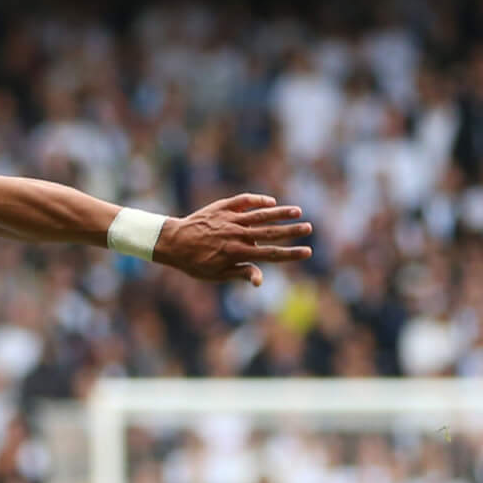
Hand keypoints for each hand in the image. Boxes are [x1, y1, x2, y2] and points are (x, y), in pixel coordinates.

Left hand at [153, 194, 312, 286]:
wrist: (172, 241)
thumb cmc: (194, 262)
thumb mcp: (216, 274)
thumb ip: (241, 273)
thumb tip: (261, 281)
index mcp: (238, 253)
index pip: (270, 254)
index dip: (290, 253)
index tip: (308, 251)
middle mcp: (237, 235)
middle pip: (270, 232)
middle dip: (292, 231)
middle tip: (309, 228)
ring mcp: (230, 219)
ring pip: (260, 214)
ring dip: (280, 212)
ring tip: (297, 211)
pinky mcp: (222, 207)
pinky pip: (243, 201)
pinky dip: (257, 200)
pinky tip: (270, 201)